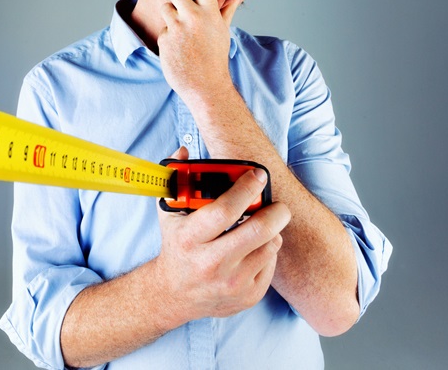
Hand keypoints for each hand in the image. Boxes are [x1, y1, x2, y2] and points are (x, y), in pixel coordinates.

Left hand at [153, 0, 242, 101]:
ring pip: (166, 9)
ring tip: (182, 34)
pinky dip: (169, 37)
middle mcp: (193, 16)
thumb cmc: (216, 56)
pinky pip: (163, 30)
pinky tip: (178, 50)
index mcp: (210, 12)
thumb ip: (226, 9)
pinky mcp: (165, 39)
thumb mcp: (223, 30)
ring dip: (171, 16)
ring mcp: (177, 27)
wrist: (205, 85)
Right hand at [154, 147, 290, 324]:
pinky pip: (272, 263)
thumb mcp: (169, 213)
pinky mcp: (248, 296)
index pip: (226, 209)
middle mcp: (211, 263)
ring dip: (271, 230)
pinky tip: (255, 247)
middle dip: (275, 211)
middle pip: (258, 229)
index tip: (258, 175)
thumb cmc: (176, 246)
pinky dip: (268, 250)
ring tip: (262, 225)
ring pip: (270, 245)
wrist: (174, 293)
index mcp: (191, 238)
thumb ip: (177, 178)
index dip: (246, 188)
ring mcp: (232, 283)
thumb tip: (183, 150)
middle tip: (278, 204)